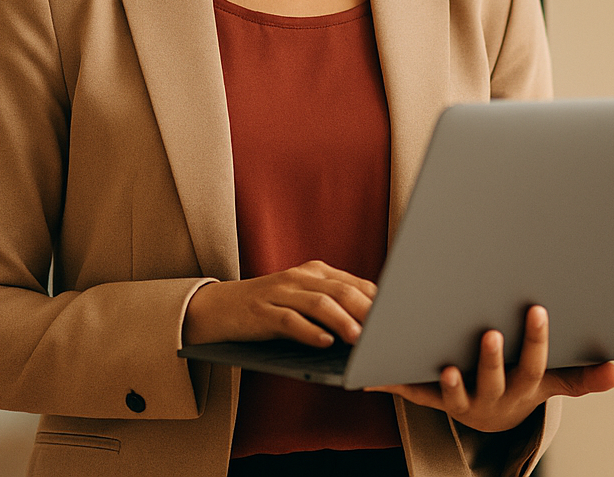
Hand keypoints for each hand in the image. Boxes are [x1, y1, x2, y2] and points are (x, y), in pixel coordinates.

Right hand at [181, 260, 376, 346]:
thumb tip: (369, 325)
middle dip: (365, 309)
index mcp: (315, 272)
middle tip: (384, 329)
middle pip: (340, 290)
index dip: (376, 300)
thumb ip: (331, 305)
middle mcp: (299, 277)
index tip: (397, 317)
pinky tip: (324, 342)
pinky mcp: (261, 312)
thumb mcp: (302, 300)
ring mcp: (279, 293)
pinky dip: (309, 332)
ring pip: (318, 303)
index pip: (353, 283)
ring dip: (342, 321)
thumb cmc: (268, 308)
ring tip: (359, 339)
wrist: (216, 308)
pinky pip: (289, 320)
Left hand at [369, 305, 613, 432]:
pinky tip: (382, 375)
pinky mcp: (435, 398)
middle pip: (495, 379)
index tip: (537, 310)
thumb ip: (585, 378)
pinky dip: (398, 385)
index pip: (534, 364)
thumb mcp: (554, 382)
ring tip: (446, 365)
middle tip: (489, 333)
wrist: (493, 417)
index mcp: (525, 387)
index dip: (536, 339)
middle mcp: (495, 398)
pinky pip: (416, 394)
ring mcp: (464, 400)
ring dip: (451, 383)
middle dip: (492, 359)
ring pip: (456, 394)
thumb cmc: (524, 384)